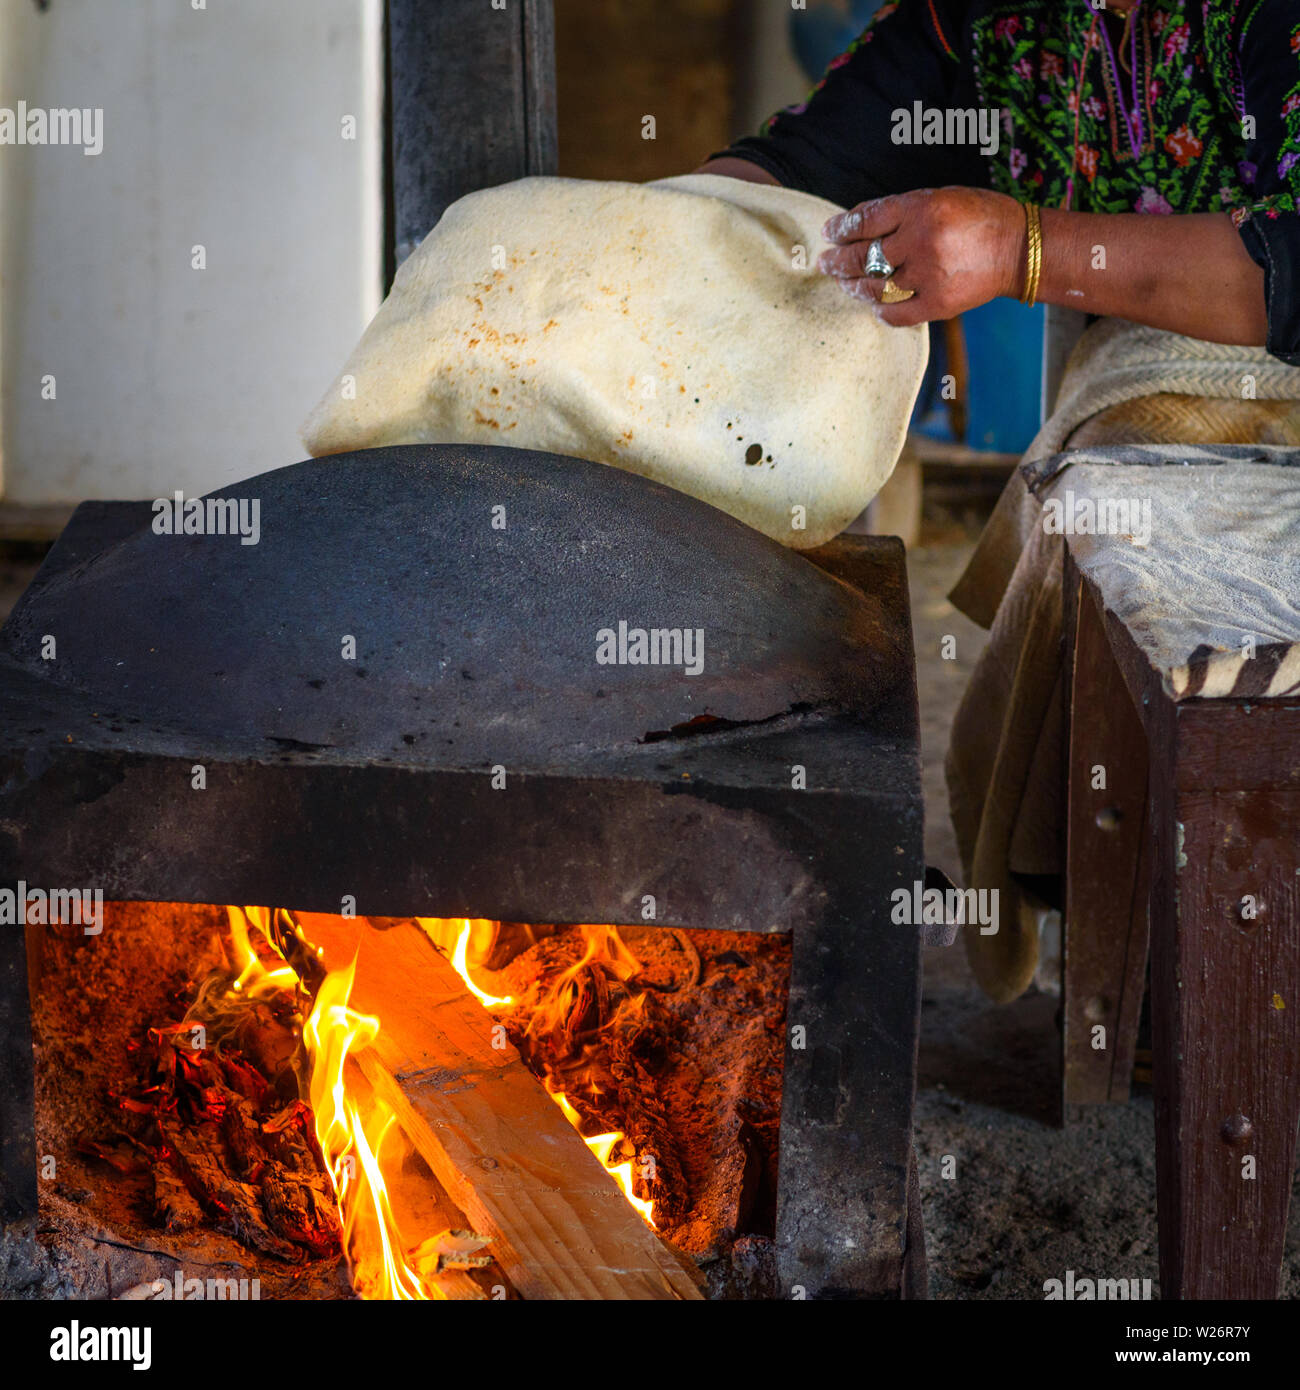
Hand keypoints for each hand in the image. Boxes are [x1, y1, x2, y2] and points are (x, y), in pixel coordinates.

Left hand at [818, 187, 1025, 326]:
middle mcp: (921, 241)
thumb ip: (902, 212)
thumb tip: (860, 227)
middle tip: (825, 263)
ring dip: (855, 286)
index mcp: (920, 208)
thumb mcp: (940, 198)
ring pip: (875, 287)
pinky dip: (881, 311)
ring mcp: (929, 275)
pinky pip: (896, 314)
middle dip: (838, 261)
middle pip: (864, 256)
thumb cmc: (978, 218)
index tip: (829, 232)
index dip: (842, 228)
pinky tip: (874, 305)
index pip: (867, 220)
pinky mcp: (938, 304)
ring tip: (845, 283)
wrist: (1018, 248)